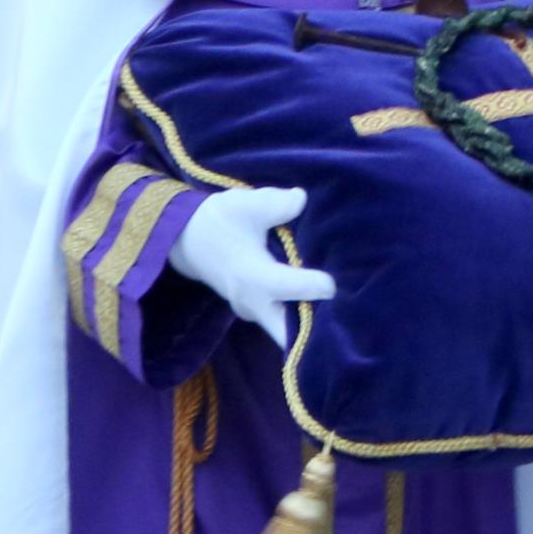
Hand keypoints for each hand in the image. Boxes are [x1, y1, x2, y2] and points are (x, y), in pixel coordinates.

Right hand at [166, 185, 338, 338]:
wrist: (187, 238)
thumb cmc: (219, 220)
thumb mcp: (244, 204)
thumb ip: (275, 203)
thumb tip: (301, 199)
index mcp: (251, 276)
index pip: (284, 288)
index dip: (310, 287)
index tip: (332, 284)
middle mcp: (253, 302)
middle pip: (287, 334)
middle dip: (314, 333)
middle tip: (345, 321)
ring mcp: (253, 312)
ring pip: (285, 333)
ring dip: (311, 328)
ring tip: (342, 314)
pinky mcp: (256, 313)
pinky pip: (281, 325)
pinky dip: (302, 321)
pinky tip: (324, 306)